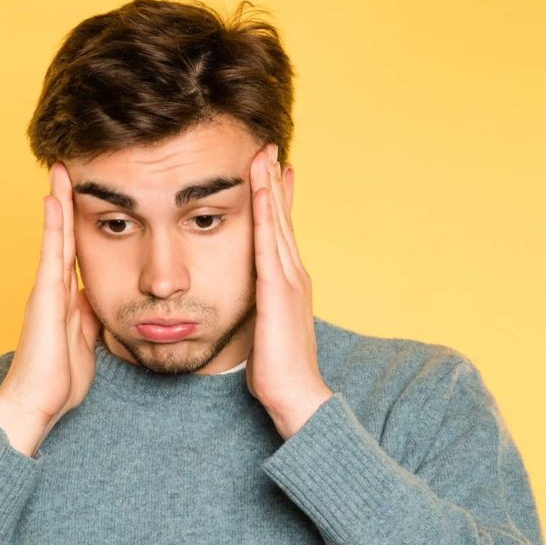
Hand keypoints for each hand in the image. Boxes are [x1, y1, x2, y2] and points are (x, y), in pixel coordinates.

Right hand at [0, 162, 100, 454]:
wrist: (36, 404)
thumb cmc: (58, 380)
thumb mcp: (86, 342)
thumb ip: (89, 319)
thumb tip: (97, 301)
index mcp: (64, 298)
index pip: (73, 250)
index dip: (77, 221)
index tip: (82, 193)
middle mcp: (52, 288)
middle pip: (62, 235)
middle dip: (65, 201)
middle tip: (67, 167)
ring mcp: (46, 291)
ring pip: (56, 238)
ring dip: (58, 203)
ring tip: (60, 171)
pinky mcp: (43, 298)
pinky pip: (51, 255)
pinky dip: (53, 226)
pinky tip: (53, 200)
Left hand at [245, 143, 333, 439]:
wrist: (295, 396)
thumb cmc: (276, 372)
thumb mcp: (263, 332)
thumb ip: (258, 311)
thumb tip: (249, 306)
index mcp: (288, 284)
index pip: (280, 233)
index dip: (276, 201)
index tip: (272, 172)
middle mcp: (293, 275)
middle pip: (281, 218)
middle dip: (274, 182)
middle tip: (268, 148)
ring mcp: (289, 280)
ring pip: (276, 222)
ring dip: (269, 186)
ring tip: (263, 155)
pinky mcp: (279, 290)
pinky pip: (269, 242)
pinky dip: (266, 213)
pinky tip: (259, 190)